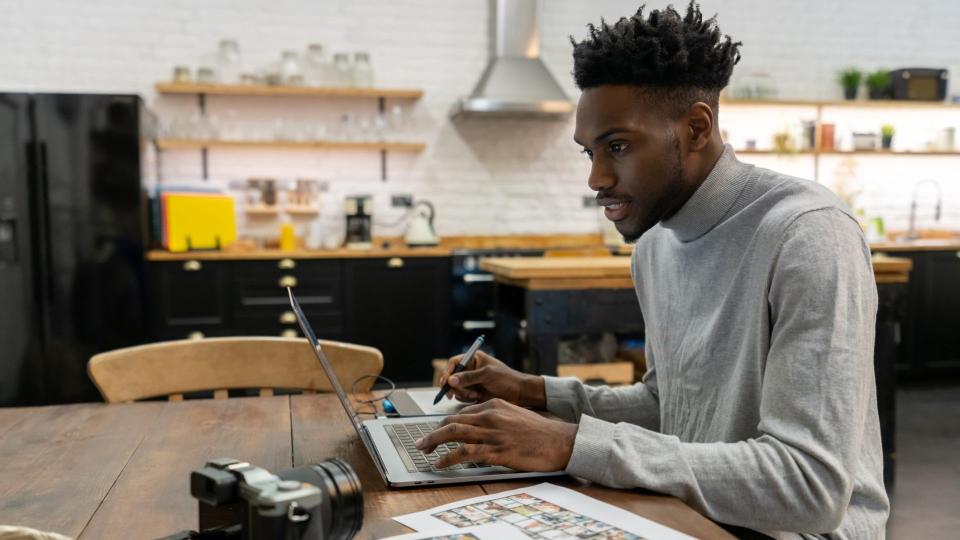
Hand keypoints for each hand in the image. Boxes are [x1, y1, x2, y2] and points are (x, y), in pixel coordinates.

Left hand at [414, 398, 577, 471]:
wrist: (559, 441)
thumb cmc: (541, 431)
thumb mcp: (515, 415)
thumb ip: (496, 418)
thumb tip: (479, 427)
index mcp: (495, 404)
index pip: (462, 413)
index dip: (446, 423)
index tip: (437, 432)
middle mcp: (490, 415)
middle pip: (453, 421)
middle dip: (433, 432)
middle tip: (422, 441)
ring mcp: (492, 433)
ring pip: (454, 433)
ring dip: (434, 441)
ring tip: (423, 449)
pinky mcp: (496, 450)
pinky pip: (465, 453)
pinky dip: (448, 457)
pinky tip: (440, 463)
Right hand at [441, 351, 544, 407]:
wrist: (519, 393)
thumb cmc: (506, 379)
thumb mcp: (487, 375)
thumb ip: (468, 377)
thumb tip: (450, 380)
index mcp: (473, 359)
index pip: (454, 363)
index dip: (447, 372)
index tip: (446, 382)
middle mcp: (471, 370)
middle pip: (452, 377)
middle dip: (454, 386)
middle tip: (455, 393)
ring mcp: (471, 382)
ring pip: (456, 388)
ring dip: (462, 393)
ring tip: (475, 395)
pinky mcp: (474, 393)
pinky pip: (462, 396)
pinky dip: (466, 398)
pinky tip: (477, 397)